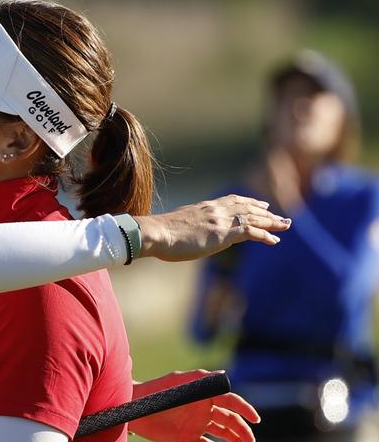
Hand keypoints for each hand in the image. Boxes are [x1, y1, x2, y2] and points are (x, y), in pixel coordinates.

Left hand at [127, 369, 258, 441]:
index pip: (232, 402)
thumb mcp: (177, 382)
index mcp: (206, 396)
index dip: (245, 410)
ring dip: (237, 441)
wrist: (135, 409)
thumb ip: (200, 379)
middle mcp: (206, 410)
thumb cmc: (156, 391)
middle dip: (243, 430)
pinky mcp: (189, 439)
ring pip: (224, 434)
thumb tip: (223, 375)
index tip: (256, 419)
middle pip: (231, 421)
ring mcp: (198, 425)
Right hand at [137, 195, 289, 261]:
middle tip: (281, 217)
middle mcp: (216, 210)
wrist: (156, 233)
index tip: (261, 205)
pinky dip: (264, 235)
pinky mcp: (223, 233)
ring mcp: (221, 221)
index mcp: (205, 207)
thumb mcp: (177, 224)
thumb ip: (188, 225)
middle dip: (267, 213)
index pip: (233, 201)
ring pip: (254, 218)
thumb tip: (186, 232)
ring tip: (285, 226)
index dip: (250, 203)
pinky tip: (274, 240)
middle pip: (248, 208)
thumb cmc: (160, 233)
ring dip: (272, 222)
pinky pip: (250, 232)